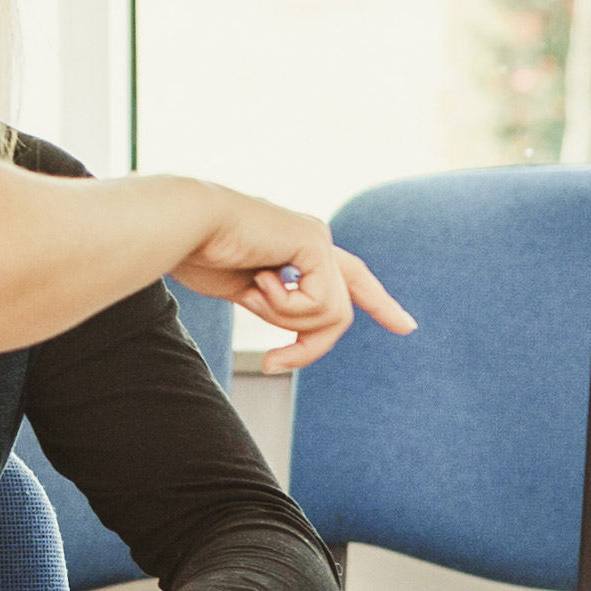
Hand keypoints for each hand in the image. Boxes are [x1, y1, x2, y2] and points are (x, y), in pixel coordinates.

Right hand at [173, 190, 415, 369]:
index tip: (407, 327)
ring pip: (332, 314)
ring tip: (252, 293)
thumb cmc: (198, 254)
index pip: (350, 278)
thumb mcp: (245, 290)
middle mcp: (315, 240)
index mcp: (299, 249)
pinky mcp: (316, 241)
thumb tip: (301, 331)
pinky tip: (259, 280)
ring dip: (286, 319)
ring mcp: (318, 239)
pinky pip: (321, 304)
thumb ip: (277, 302)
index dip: (379, 302)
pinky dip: (286, 307)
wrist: (183, 227)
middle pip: (340, 312)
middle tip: (273, 363)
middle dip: (311, 346)